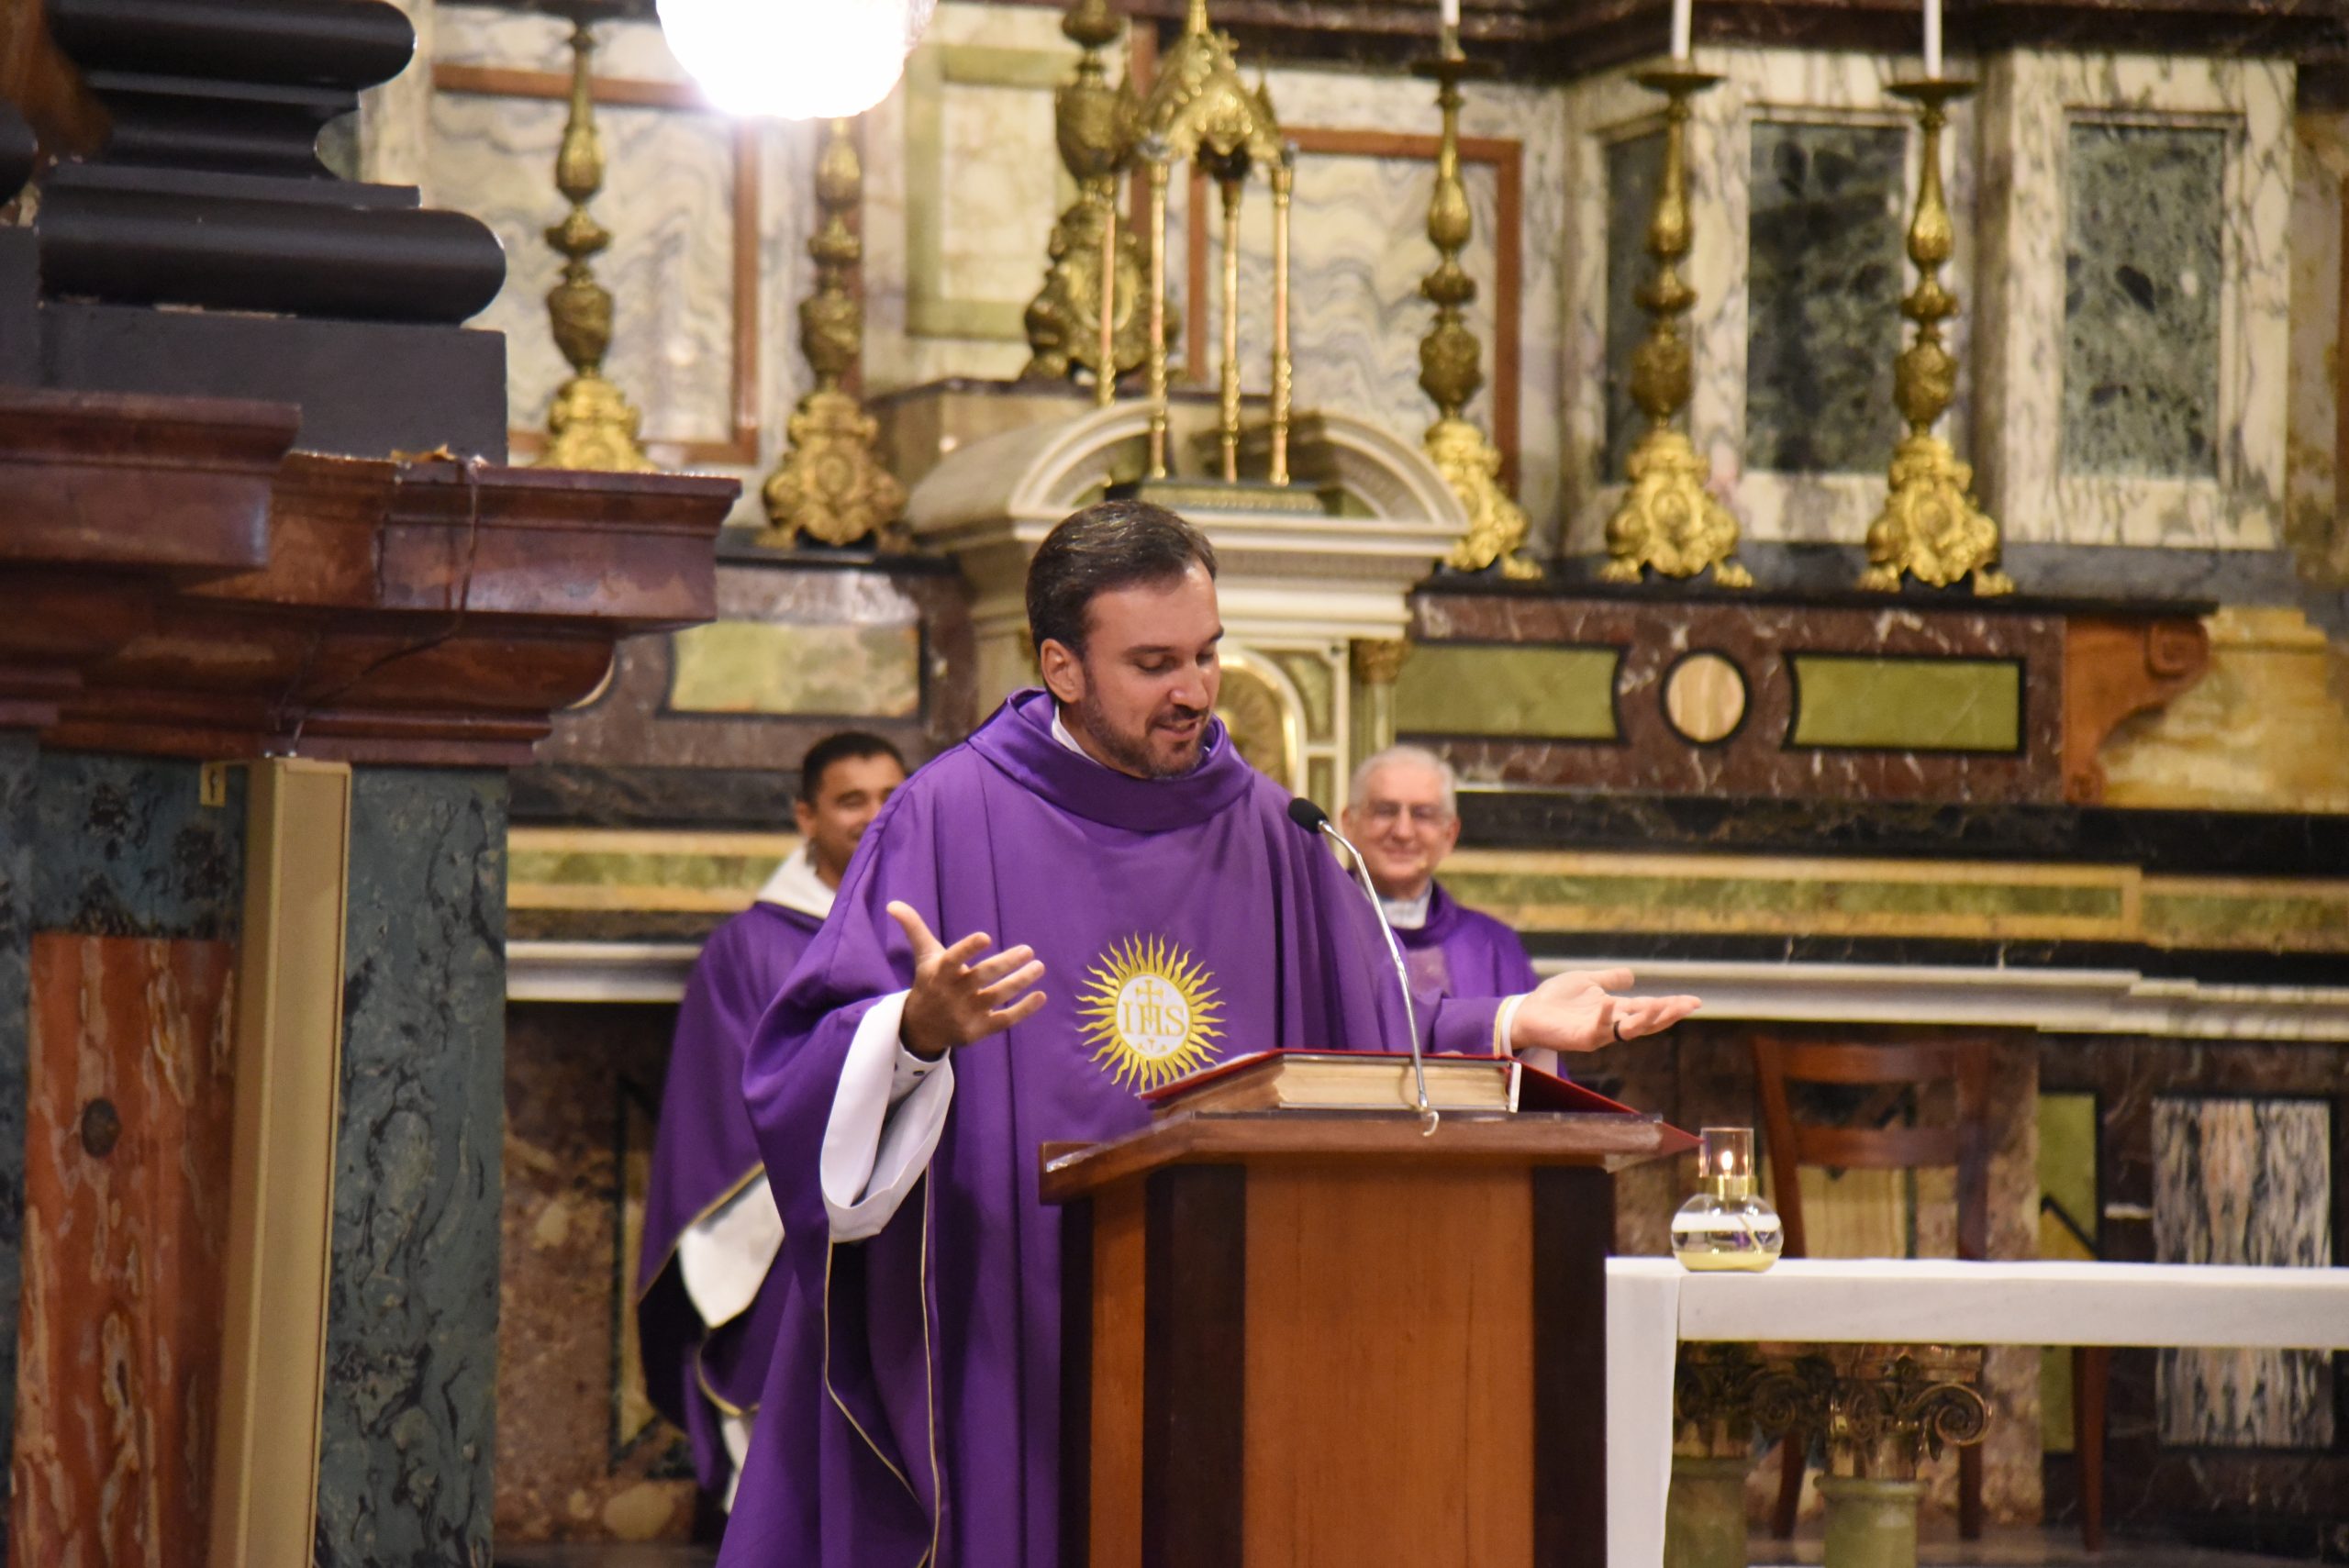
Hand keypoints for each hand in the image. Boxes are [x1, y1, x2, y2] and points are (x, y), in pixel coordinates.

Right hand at [889, 901, 1047, 1059]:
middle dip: (1005, 963)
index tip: (985, 936)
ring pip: (997, 996)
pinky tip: (1040, 995)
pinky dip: (1023, 1010)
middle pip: (982, 977)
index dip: (968, 948)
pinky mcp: (978, 1030)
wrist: (921, 1028)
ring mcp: (966, 1014)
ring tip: (1038, 966)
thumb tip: (893, 904)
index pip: (954, 959)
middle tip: (1028, 950)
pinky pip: (1004, 1020)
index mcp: (941, 972)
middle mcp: (953, 993)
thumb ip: (914, 928)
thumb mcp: (923, 956)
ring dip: (1020, 982)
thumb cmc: (930, 982)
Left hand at [1509, 967, 1699, 1055]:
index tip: (1695, 1001)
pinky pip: (1597, 1030)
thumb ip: (1610, 979)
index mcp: (1615, 1010)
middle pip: (1646, 1023)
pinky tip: (1610, 1004)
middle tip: (1688, 1005)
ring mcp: (1597, 1033)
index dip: (1671, 1005)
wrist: (1527, 1011)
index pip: (1648, 1008)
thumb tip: (1632, 975)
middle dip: (1667, 1014)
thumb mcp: (1587, 981)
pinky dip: (1604, 1017)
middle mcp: (1611, 1024)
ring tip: (1661, 1005)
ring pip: (1629, 1030)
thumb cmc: (1555, 999)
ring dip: (1645, 1019)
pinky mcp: (1581, 1038)